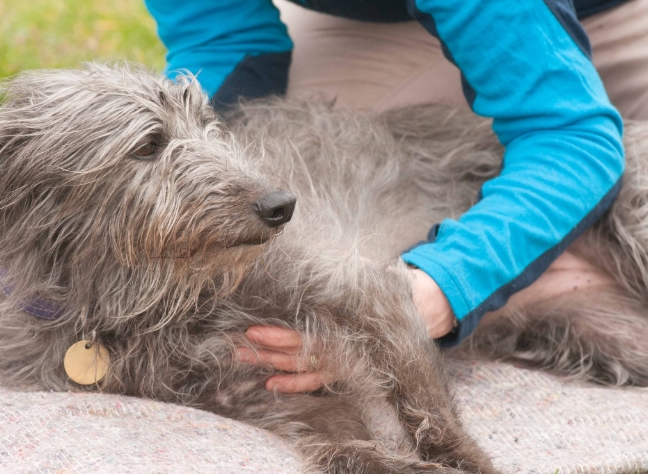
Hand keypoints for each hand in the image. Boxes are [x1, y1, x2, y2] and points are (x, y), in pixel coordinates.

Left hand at [236, 267, 454, 392]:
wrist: (414, 312)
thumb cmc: (382, 289)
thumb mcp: (363, 276)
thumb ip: (340, 275)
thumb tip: (313, 263)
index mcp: (339, 325)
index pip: (301, 334)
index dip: (275, 335)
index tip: (251, 330)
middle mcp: (338, 348)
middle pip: (293, 352)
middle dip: (262, 350)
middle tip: (234, 345)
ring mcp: (338, 362)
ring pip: (298, 367)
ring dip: (269, 364)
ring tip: (240, 359)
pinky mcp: (340, 370)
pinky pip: (314, 382)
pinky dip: (293, 385)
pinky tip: (271, 384)